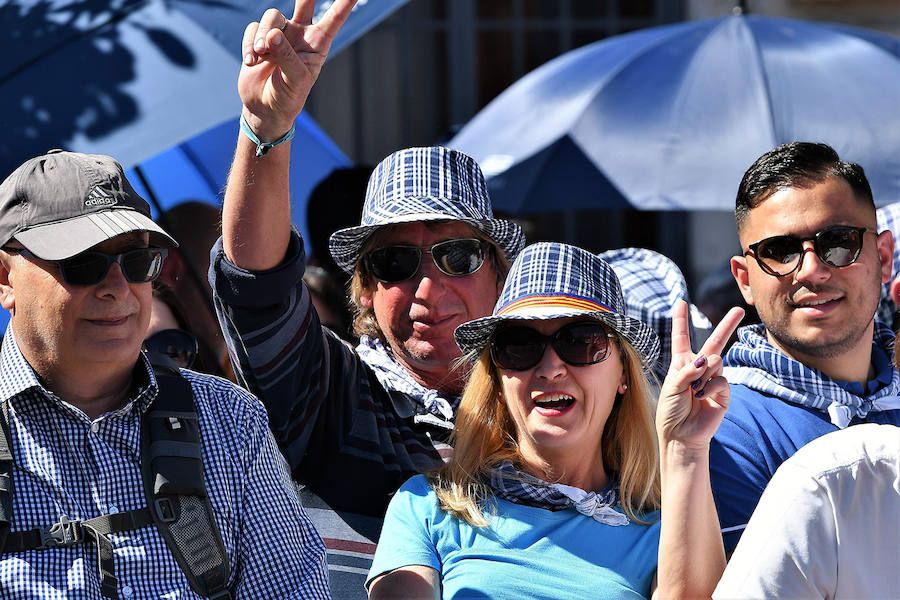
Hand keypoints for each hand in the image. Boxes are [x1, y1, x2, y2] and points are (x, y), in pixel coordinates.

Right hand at [238, 0, 356, 139]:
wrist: (264, 107)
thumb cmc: (288, 96)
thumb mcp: (294, 81)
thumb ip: (286, 57)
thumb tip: (272, 34)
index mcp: (318, 44)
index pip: (333, 20)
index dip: (343, 4)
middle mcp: (300, 34)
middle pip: (305, 3)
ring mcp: (279, 34)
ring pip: (272, 16)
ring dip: (263, 34)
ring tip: (261, 53)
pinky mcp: (258, 37)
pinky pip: (253, 29)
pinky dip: (249, 45)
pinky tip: (252, 62)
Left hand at [656, 300, 743, 448]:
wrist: (681, 435)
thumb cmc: (671, 412)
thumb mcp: (671, 387)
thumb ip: (685, 371)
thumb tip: (704, 360)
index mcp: (681, 364)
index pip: (682, 338)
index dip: (681, 321)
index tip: (680, 302)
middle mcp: (698, 368)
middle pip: (714, 342)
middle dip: (727, 325)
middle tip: (739, 309)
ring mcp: (713, 379)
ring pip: (715, 360)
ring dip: (703, 373)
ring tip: (693, 391)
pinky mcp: (723, 392)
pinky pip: (721, 378)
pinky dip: (710, 386)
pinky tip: (702, 396)